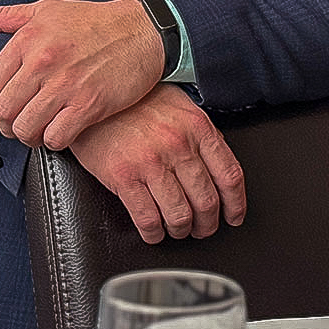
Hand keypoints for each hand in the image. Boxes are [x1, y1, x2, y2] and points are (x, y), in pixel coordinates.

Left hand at [0, 0, 164, 149]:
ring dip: (28, 137)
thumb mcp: (46, 9)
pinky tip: (60, 132)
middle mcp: (42, 62)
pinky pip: (56, 137)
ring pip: (26, 128)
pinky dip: (53, 141)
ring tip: (37, 132)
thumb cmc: (93, 20)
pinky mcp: (89, 104)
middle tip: (17, 127)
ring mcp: (66, 84)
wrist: (142, 30)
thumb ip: (5, 16)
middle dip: (6, 126)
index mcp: (28, 39)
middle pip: (4, 111)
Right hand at [68, 83, 245, 243]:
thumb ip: (200, 135)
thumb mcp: (178, 106)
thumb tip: (217, 166)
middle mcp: (178, 144)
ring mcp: (151, 162)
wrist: (93, 95)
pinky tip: (153, 231)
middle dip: (207, 224)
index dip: (235, 205)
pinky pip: (148, 220)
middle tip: (201, 228)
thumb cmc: (135, 100)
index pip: (229, 176)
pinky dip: (154, 234)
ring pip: (180, 216)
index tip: (233, 216)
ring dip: (181, 230)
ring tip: (176, 228)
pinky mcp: (124, 176)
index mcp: (196, 127)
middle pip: (207, 202)